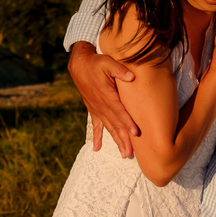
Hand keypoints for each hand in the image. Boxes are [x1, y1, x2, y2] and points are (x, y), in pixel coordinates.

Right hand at [68, 41, 138, 156]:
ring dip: (116, 141)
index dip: (127, 122)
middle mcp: (101, 105)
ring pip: (108, 128)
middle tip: (129, 153)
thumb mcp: (107, 62)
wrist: (79, 65)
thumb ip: (119, 70)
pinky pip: (95, 126)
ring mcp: (97, 109)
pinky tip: (97, 148)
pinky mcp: (93, 110)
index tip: (135, 133)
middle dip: (123, 139)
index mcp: (107, 95)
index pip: (120, 111)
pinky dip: (96, 137)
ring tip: (123, 154)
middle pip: (115, 125)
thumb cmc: (96, 63)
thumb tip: (131, 76)